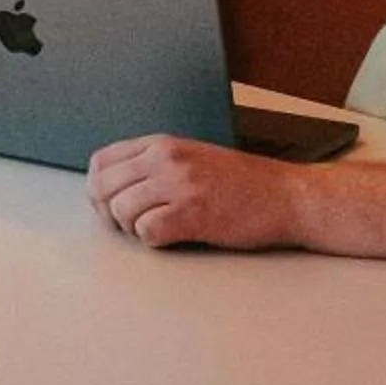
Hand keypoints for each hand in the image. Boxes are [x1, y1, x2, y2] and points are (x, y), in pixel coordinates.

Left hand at [86, 134, 299, 251]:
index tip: (110, 205)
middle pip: (103, 187)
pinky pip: (148, 231)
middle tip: (130, 224)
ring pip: (121, 210)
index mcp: (161, 144)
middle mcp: (166, 159)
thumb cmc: (241, 183)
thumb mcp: (190, 158)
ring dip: (132, 228)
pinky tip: (172, 237)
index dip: (98, 188)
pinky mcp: (195, 214)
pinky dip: (153, 240)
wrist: (287, 196)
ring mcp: (180, 185)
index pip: (101, 161)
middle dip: (109, 212)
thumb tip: (110, 187)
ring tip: (156, 229)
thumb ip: (152, 164)